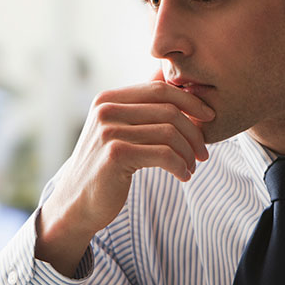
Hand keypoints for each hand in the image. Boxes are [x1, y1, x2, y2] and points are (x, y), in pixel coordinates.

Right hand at [34, 78, 214, 276]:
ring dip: (188, 153)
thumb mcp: (117, 129)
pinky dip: (180, 166)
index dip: (189, 101)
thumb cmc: (104, 166)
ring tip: (191, 167)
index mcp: (107, 99)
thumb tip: (174, 82)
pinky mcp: (116, 154)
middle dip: (194, 132)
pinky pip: (164, 155)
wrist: (76, 202)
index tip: (209, 117)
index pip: (159, 89)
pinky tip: (183, 175)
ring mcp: (109, 132)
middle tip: (203, 153)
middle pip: (168, 110)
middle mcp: (106, 110)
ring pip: (169, 134)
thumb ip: (139, 108)